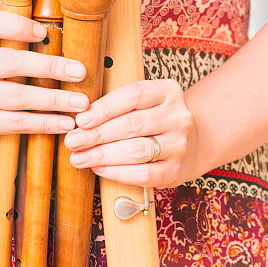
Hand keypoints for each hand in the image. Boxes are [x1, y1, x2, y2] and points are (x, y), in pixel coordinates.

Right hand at [0, 10, 87, 150]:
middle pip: (11, 62)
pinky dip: (45, 123)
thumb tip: (68, 45)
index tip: (44, 32)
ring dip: (54, 100)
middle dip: (50, 67)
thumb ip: (16, 46)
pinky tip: (65, 123)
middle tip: (80, 72)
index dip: (17, 26)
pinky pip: (17, 123)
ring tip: (81, 103)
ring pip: (18, 97)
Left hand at [64, 79, 198, 187]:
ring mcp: (180, 144)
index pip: (133, 95)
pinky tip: (99, 168)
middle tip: (73, 140)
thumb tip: (80, 120)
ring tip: (80, 157)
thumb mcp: (146, 101)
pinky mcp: (176, 170)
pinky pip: (143, 174)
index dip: (104, 107)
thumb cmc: (157, 118)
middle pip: (132, 124)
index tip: (81, 119)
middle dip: (97, 134)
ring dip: (103, 155)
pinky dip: (117, 172)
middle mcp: (178, 116)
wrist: (194, 141)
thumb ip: (119, 105)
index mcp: (168, 92)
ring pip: (136, 151)